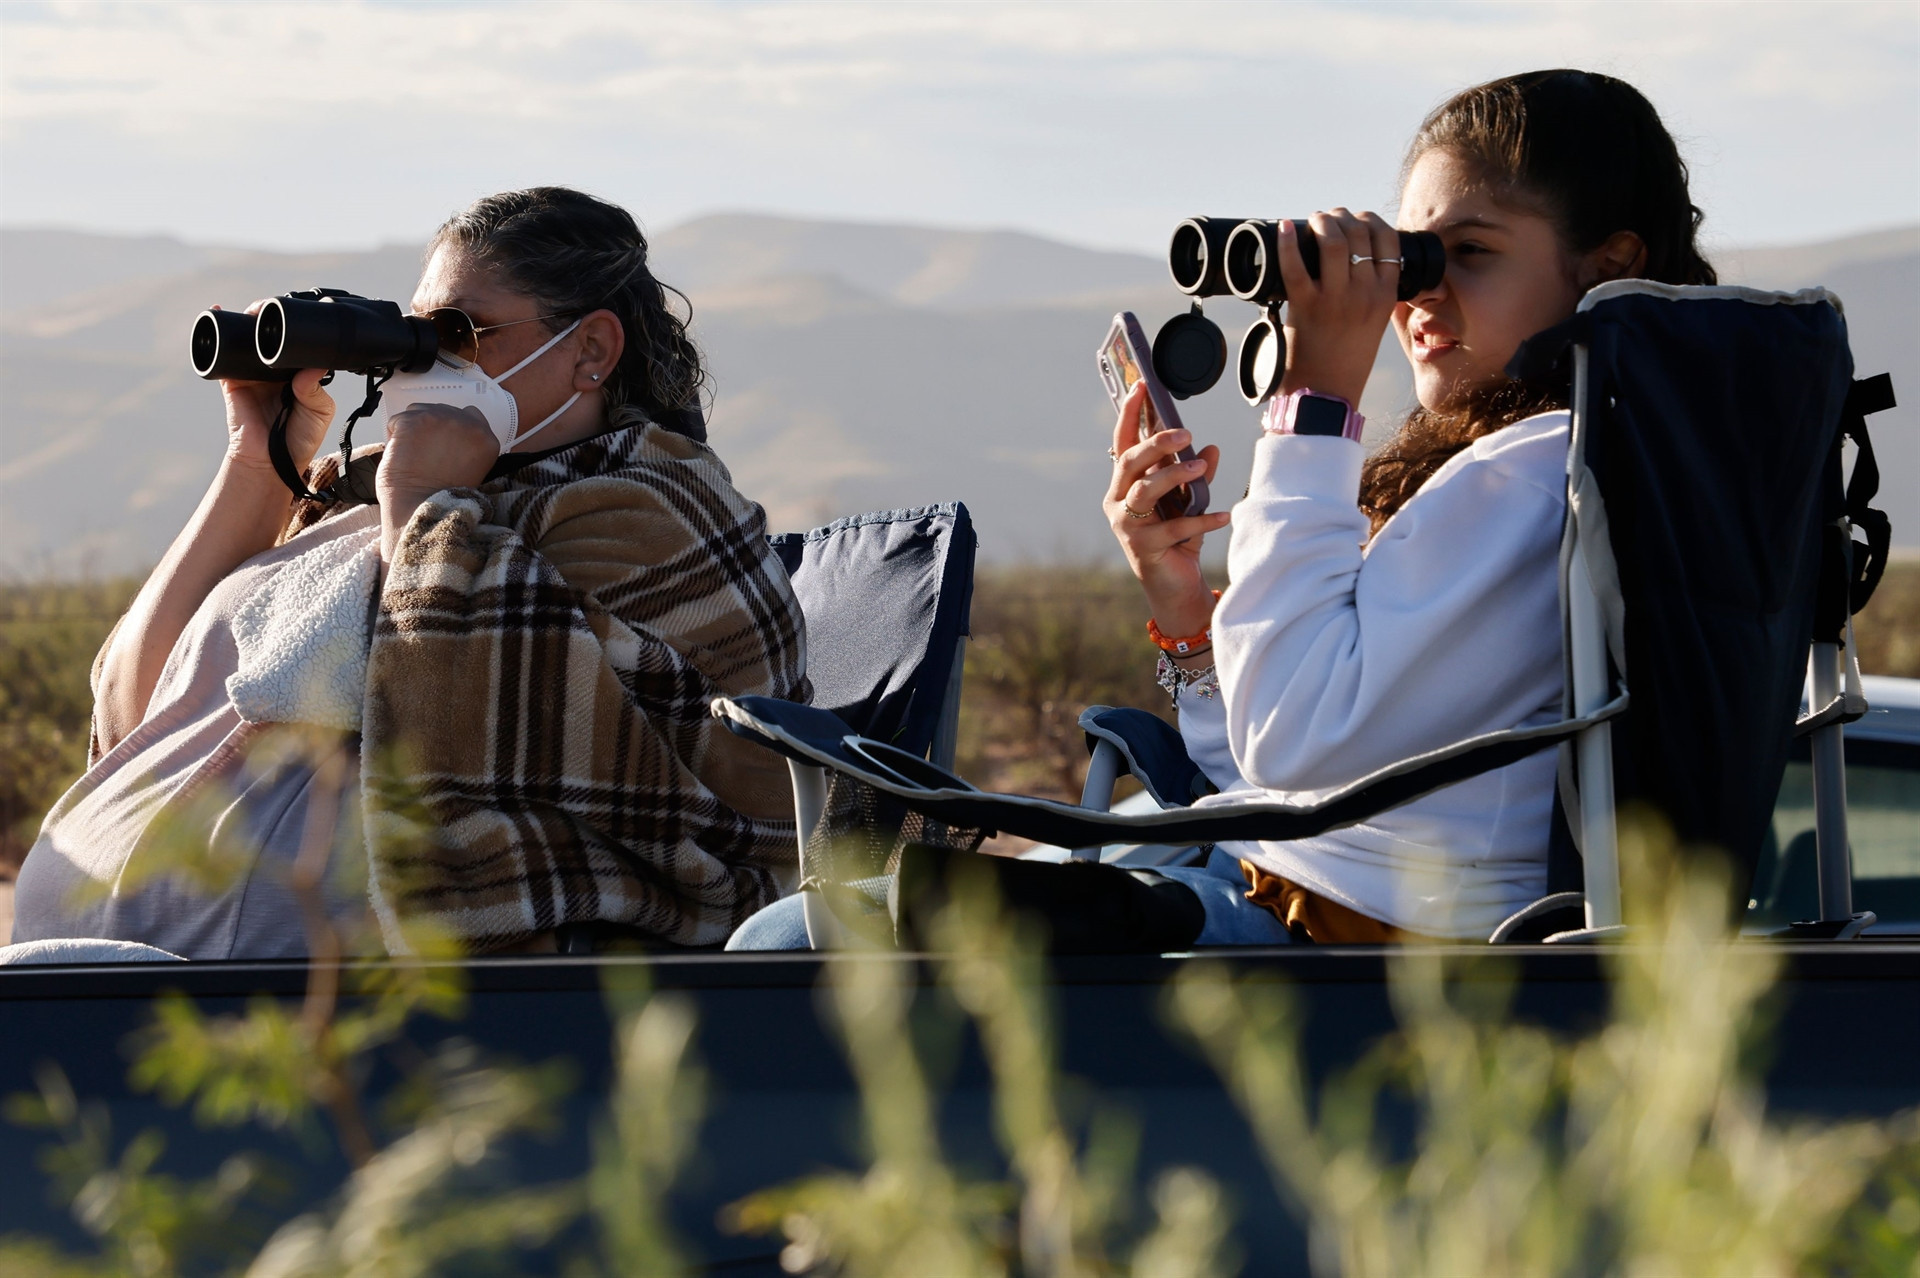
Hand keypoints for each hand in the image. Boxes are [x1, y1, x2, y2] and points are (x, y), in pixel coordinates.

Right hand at [218, 301, 334, 478]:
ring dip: (249, 322)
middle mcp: (275, 371)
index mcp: (298, 375)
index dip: (299, 332)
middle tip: (276, 307)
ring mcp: (252, 373)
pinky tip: (218, 310)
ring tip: (255, 309)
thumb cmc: (299, 440)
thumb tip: (313, 367)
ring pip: (249, 341)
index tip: (305, 312)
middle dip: (272, 321)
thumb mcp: (319, 413)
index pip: (297, 347)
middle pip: (272, 338)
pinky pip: (224, 353)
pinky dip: (220, 332)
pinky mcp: (232, 380)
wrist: (271, 461)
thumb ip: (316, 390)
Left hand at [377, 403, 499, 560]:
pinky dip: (394, 436)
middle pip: (442, 410)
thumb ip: (467, 445)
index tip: (443, 443)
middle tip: (425, 454)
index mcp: (486, 439)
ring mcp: (442, 419)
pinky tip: (402, 455)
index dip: (452, 428)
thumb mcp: (472, 468)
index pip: (470, 415)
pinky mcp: (415, 421)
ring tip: (413, 455)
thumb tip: (446, 434)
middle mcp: (468, 424)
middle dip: (431, 428)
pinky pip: (398, 420)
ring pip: (418, 411)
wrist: (423, 511)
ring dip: (412, 429)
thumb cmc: (442, 499)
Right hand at [1104, 382, 1229, 640]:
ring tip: (1201, 467)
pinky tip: (1225, 515)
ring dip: (1175, 474)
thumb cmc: (1177, 538)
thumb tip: (1212, 448)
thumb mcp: (1188, 501)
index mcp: (1124, 485)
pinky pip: (1176, 527)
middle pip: (1130, 461)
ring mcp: (1126, 525)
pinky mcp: (1143, 547)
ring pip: (1146, 489)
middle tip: (1186, 433)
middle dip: (1157, 443)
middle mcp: (1118, 501)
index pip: (1123, 443)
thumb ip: (1196, 475)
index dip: (1129, 415)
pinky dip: (1202, 519)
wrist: (1173, 586)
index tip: (1141, 387)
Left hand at [1275, 209, 1402, 405]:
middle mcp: (1365, 293)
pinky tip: (1285, 228)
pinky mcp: (1306, 307)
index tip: (1357, 219)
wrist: (1326, 393)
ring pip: (1333, 241)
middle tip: (1329, 218)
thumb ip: (1373, 291)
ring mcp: (1336, 299)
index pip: (1388, 239)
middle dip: (1343, 216)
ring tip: (1314, 220)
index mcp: (1386, 295)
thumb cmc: (1347, 357)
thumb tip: (1360, 259)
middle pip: (1359, 233)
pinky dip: (1288, 242)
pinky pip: (1296, 266)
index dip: (1371, 220)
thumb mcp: (1374, 321)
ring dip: (1322, 221)